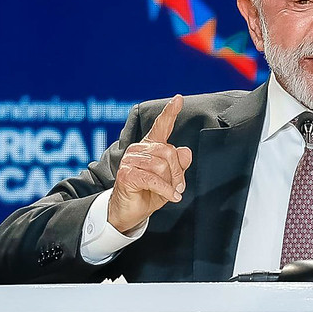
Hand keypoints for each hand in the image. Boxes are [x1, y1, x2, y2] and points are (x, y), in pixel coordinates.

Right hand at [107, 95, 194, 232]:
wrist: (129, 212)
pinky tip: (171, 197)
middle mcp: (138, 149)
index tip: (178, 99)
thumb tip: (186, 151)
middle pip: (168, 152)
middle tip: (179, 187)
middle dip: (178, 172)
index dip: (170, 112)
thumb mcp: (169, 180)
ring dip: (171, 183)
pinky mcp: (126, 174)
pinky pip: (153, 179)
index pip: (161, 126)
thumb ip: (179, 165)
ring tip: (171, 192)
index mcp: (149, 147)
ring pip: (161, 166)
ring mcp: (130, 160)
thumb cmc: (148, 194)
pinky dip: (165, 190)